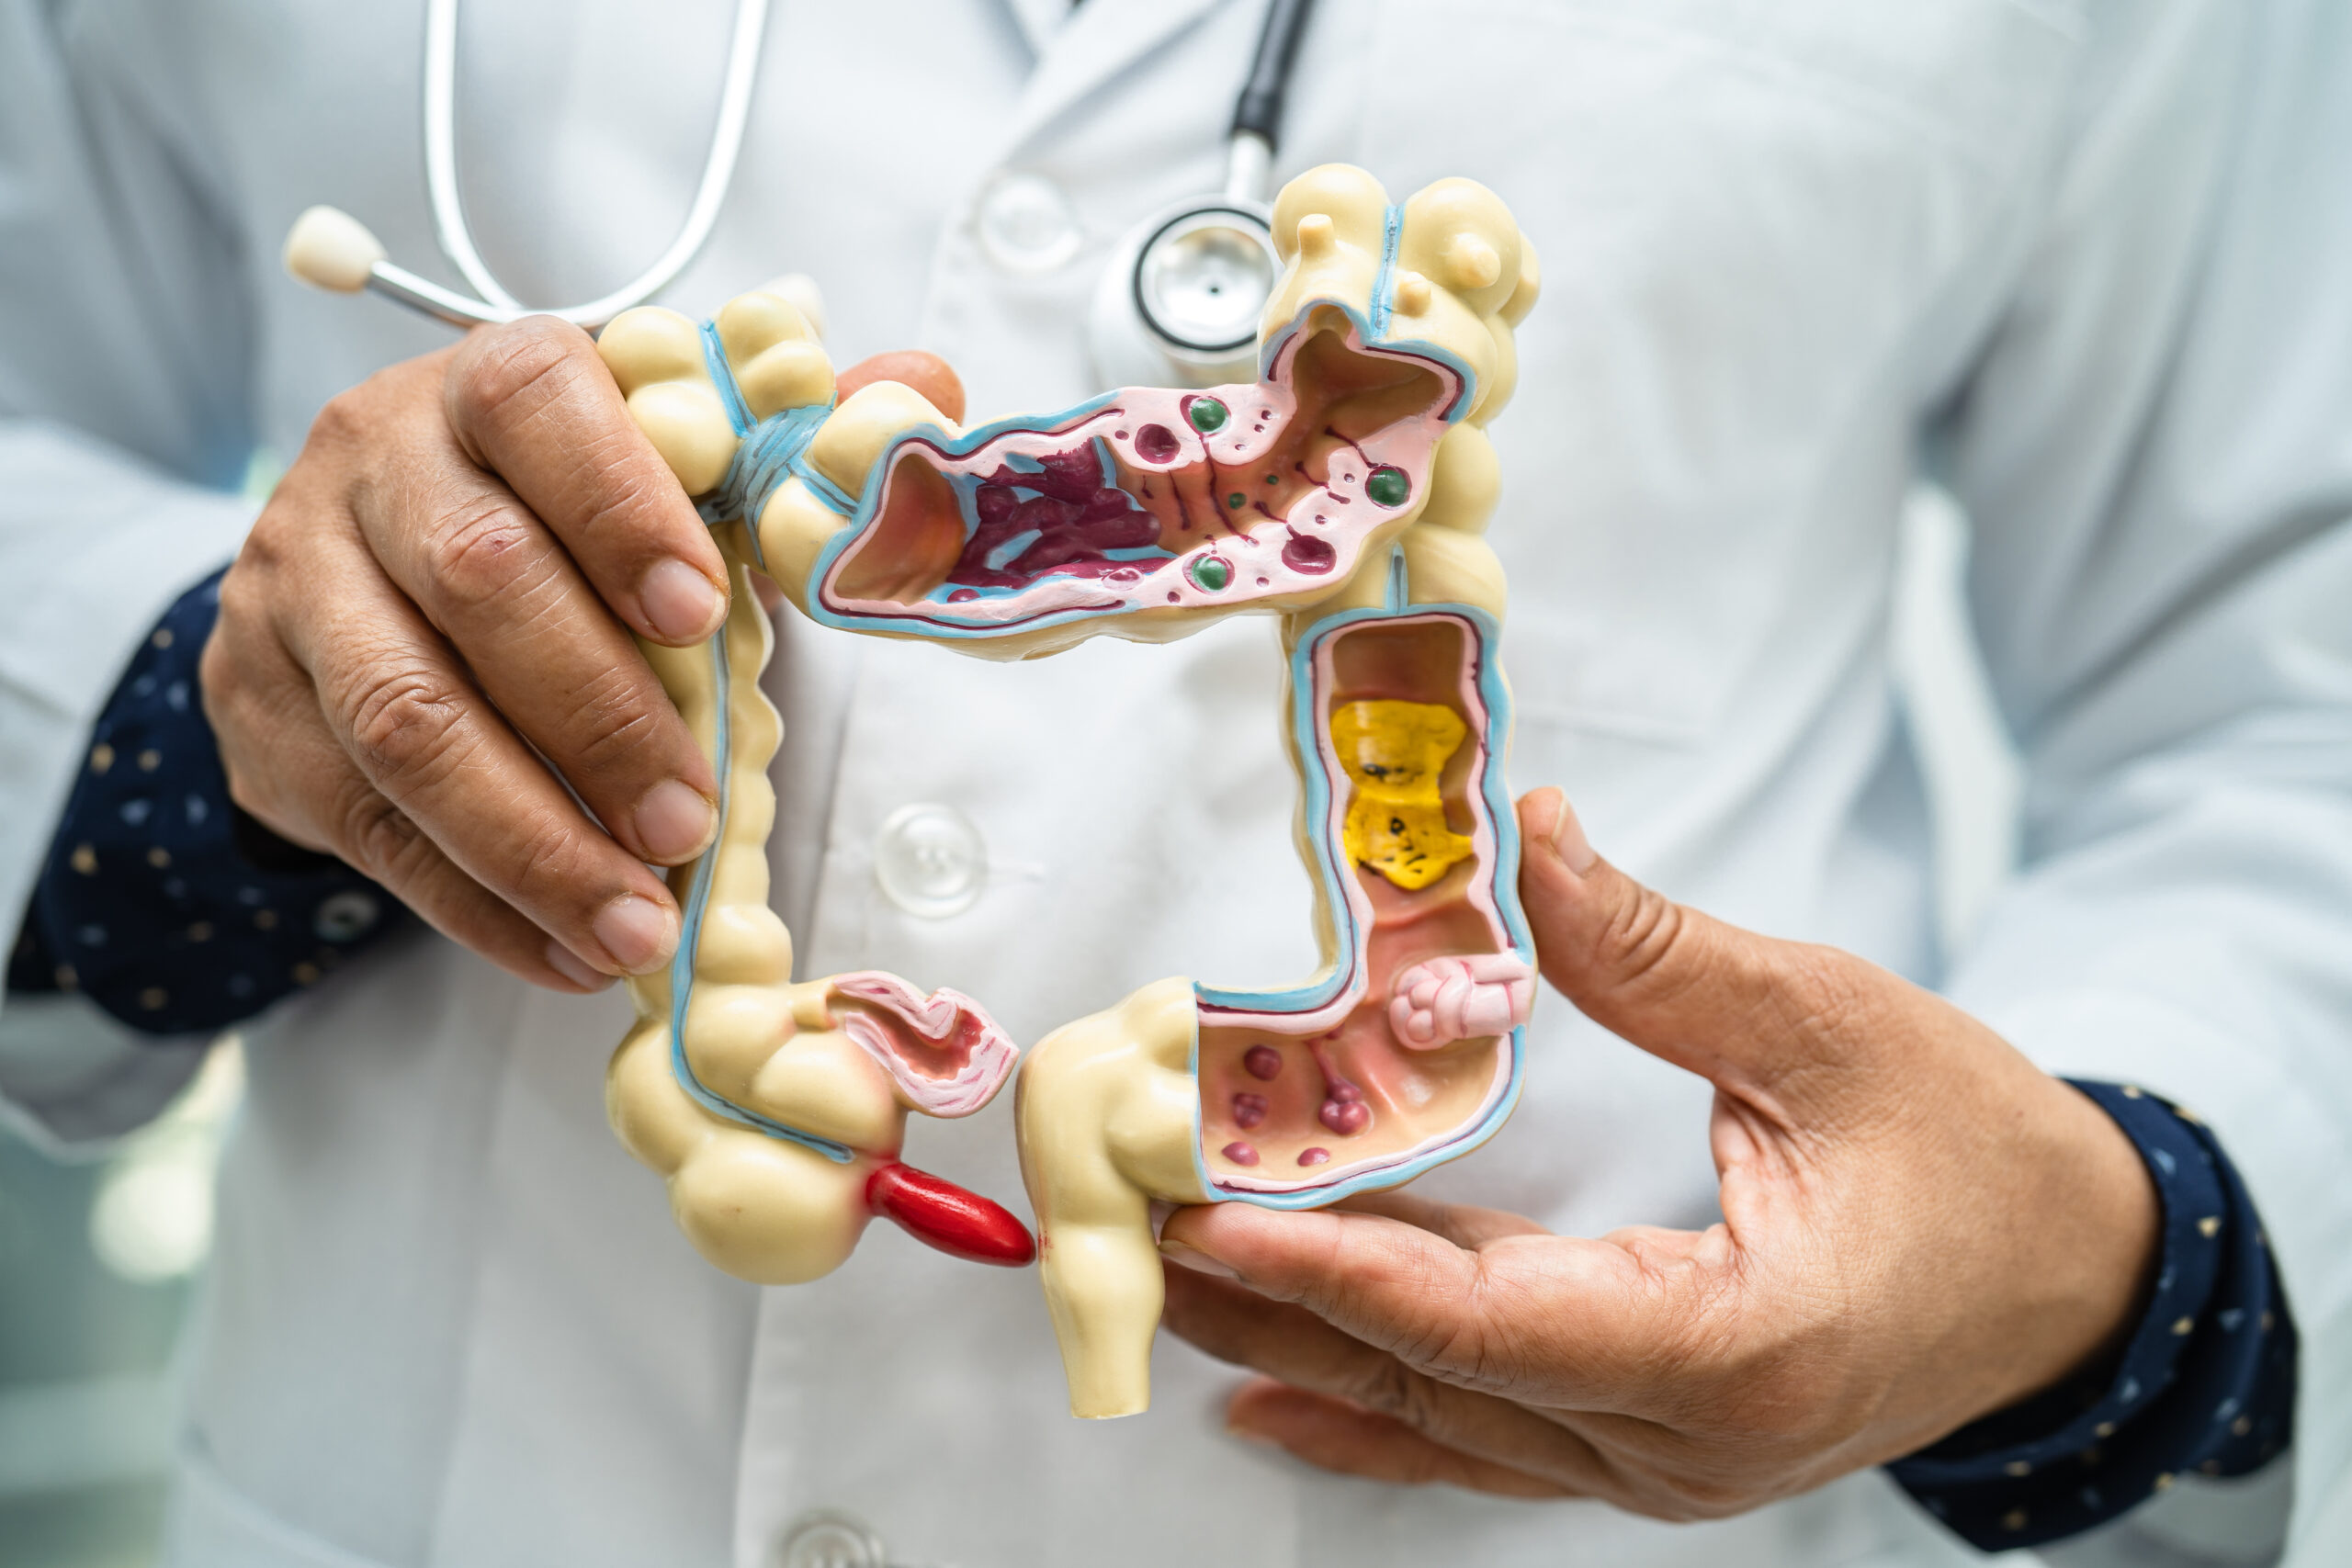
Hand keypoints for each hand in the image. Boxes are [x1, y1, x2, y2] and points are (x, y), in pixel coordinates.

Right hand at [202, 318, 729, 990]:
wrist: (376, 558)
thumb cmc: (566, 512)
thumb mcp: (665, 459)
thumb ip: (788, 435)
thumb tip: (922, 396)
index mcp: (483, 383)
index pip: (535, 404)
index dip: (622, 507)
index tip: (706, 614)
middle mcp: (367, 466)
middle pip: (475, 580)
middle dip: (600, 717)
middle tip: (690, 823)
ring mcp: (294, 589)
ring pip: (404, 721)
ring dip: (535, 842)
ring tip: (636, 923)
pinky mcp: (260, 708)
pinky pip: (368, 825)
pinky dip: (479, 904)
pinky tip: (569, 949)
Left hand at [1157, 786, 2158, 1516]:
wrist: (2077, 1276)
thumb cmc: (1979, 1154)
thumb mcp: (1829, 1024)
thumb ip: (1656, 950)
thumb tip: (1523, 845)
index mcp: (1737, 1350)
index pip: (1488, 1326)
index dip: (1333, 1275)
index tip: (1206, 1223)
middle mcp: (1683, 1444)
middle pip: (1435, 1384)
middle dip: (1274, 1308)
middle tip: (1130, 1231)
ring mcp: (1663, 1463)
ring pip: (1445, 1420)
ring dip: (1304, 1349)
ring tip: (1170, 1285)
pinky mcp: (1651, 1442)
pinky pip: (1485, 1435)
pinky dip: (1375, 1405)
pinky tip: (1271, 1393)